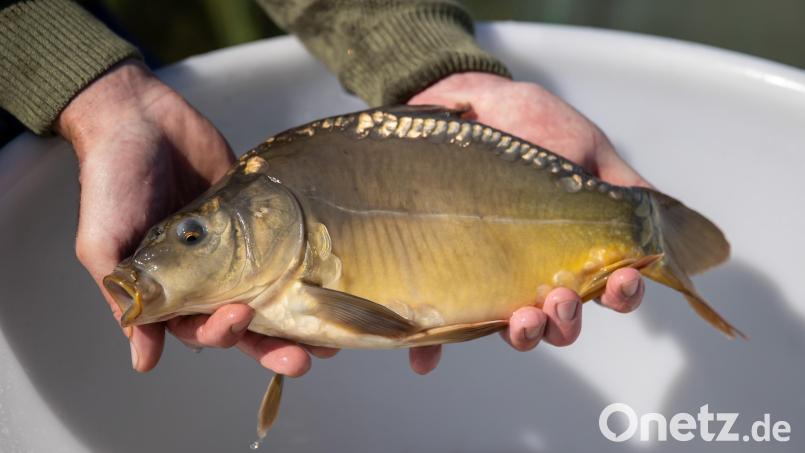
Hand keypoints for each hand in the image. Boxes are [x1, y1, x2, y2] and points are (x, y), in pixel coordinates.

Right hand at [57, 59, 335, 374]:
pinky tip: (331, 283)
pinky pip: (284, 251)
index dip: (222, 335)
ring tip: (327, 339)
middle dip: (270, 345)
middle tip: (300, 357)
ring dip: (295, 320)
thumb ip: (123, 298)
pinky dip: (304, 271)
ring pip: (269, 295)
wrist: (138, 118)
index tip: (238, 318)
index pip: (201, 328)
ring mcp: (235, 249)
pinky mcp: (256, 220)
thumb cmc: (111, 181)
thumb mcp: (103, 244)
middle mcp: (205, 276)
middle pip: (244, 323)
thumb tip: (144, 358)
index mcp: (169, 289)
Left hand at [406, 72, 650, 373]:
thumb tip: (661, 220)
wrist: (465, 102)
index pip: (607, 288)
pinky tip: (426, 361)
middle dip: (566, 322)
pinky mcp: (447, 274)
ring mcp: (491, 276)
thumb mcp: (585, 146)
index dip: (622, 295)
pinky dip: (433, 348)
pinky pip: (439, 323)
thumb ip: (622, 185)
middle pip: (561, 320)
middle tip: (559, 300)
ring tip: (519, 319)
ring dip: (522, 335)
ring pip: (511, 327)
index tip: (621, 281)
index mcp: (572, 248)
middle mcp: (534, 270)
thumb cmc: (529, 123)